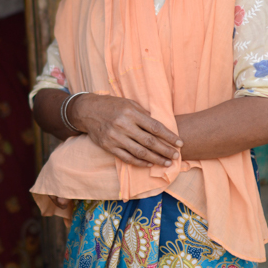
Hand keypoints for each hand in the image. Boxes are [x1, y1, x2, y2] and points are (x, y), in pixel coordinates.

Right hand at [68, 94, 183, 167]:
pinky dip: (139, 163)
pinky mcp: (108, 146)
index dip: (169, 136)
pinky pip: (127, 158)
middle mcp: (123, 125)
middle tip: (176, 156)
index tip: (180, 143)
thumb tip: (160, 127)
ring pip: (139, 152)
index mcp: (131, 112)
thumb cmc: (112, 105)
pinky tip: (149, 164)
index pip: (155, 127)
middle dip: (165, 150)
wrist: (87, 111)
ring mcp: (115, 137)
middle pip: (149, 141)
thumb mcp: (129, 103)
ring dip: (155, 159)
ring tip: (166, 163)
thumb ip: (144, 114)